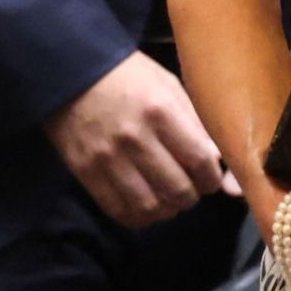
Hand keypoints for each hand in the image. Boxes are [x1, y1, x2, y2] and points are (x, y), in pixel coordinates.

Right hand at [48, 51, 229, 228]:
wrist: (69, 73)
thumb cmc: (128, 77)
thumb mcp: (169, 87)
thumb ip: (197, 125)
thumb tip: (220, 164)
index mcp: (160, 111)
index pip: (200, 161)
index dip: (212, 178)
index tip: (210, 178)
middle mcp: (135, 138)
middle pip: (178, 190)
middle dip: (192, 196)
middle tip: (189, 188)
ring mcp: (108, 159)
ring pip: (150, 207)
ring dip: (167, 209)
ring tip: (168, 199)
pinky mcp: (86, 173)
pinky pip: (119, 211)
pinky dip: (139, 216)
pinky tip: (145, 205)